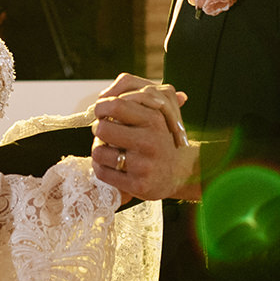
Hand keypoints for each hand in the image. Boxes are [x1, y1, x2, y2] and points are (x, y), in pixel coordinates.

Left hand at [90, 82, 198, 201]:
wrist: (181, 173)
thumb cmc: (160, 139)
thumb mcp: (157, 113)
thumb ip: (134, 97)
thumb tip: (102, 94)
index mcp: (154, 119)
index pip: (115, 105)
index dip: (101, 108)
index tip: (102, 113)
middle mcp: (150, 141)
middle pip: (102, 128)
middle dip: (98, 129)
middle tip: (105, 133)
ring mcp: (144, 165)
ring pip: (98, 151)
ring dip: (98, 150)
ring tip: (109, 150)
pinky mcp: (137, 186)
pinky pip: (102, 172)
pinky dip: (100, 168)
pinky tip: (110, 165)